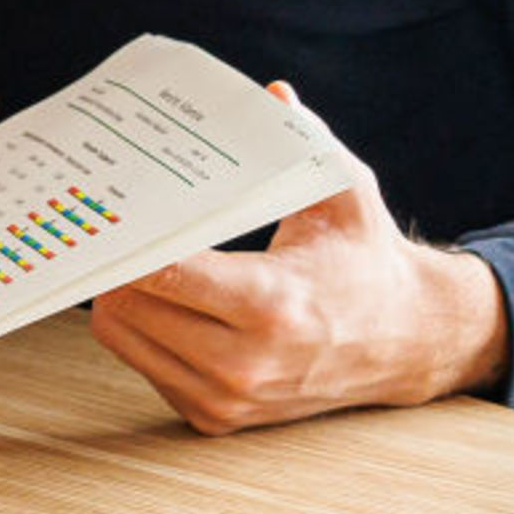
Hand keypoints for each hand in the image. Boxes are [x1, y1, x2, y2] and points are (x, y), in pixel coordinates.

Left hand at [88, 109, 507, 435]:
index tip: (108, 211)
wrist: (405, 340)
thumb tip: (270, 94)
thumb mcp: (344, 190)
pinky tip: (162, 298)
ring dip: (118, 297)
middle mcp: (243, 363)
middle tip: (110, 227)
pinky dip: (141, 331)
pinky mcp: (216, 419)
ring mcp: (227, 398)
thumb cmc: (366, 259)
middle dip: (113, 263)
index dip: (126, 241)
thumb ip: (304, 139)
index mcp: (271, 305)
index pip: (164, 274)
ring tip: (134, 258)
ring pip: (123, 338)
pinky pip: (144, 366)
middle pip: (125, 307)